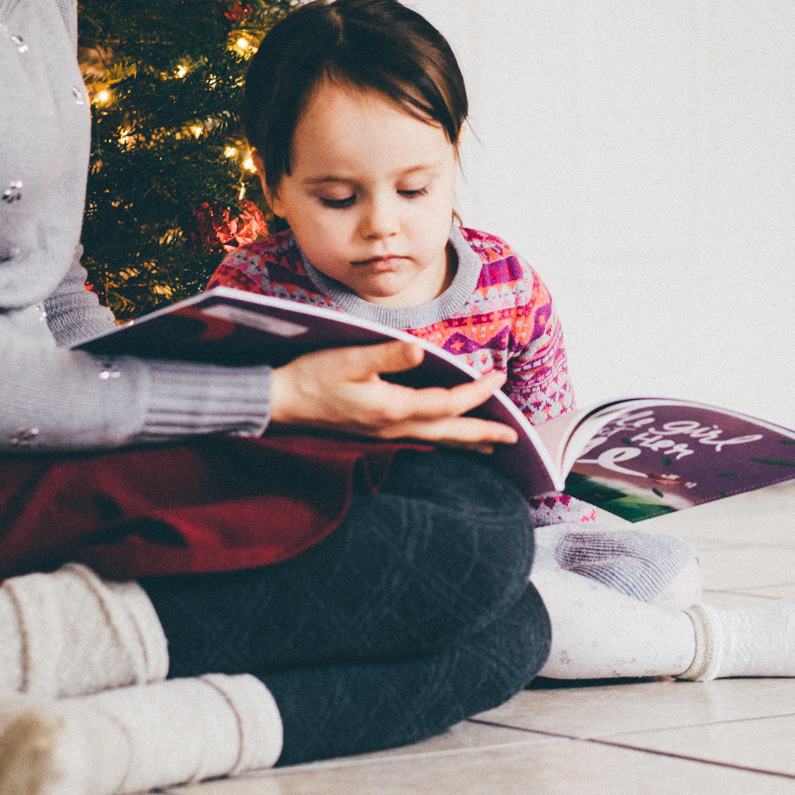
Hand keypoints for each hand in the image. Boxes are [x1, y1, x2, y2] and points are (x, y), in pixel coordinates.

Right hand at [270, 340, 516, 450]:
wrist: (280, 403)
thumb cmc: (312, 377)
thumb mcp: (350, 359)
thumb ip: (387, 355)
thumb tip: (419, 350)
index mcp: (392, 408)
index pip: (447, 403)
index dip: (476, 391)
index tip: (498, 377)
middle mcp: (393, 427)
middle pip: (449, 433)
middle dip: (483, 432)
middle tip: (514, 436)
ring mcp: (384, 434)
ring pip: (436, 441)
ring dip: (466, 441)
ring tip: (491, 445)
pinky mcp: (376, 433)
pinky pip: (421, 440)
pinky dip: (442, 440)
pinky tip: (445, 438)